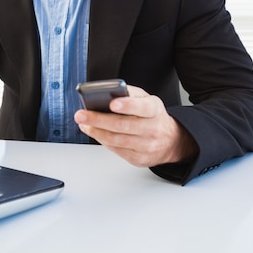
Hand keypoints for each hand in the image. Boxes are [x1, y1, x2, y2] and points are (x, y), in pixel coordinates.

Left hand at [74, 85, 197, 167]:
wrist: (171, 140)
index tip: (112, 103)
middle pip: (122, 125)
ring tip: (83, 124)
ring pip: (116, 140)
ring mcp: (146, 146)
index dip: (127, 106)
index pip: (142, 107)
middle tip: (81, 115)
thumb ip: (129, 94)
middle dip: (98, 120)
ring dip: (96, 131)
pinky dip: (102, 141)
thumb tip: (107, 93)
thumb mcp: (146, 99)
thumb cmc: (152, 116)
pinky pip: (116, 150)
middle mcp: (152, 129)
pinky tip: (95, 133)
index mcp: (154, 110)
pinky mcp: (139, 159)